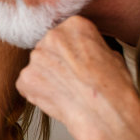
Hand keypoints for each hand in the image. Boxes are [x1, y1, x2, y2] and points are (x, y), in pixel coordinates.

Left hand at [15, 15, 139, 139]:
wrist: (105, 114)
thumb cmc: (114, 87)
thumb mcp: (112, 55)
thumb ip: (90, 47)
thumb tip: (84, 53)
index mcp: (75, 25)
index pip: (68, 34)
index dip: (75, 52)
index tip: (81, 63)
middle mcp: (51, 36)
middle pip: (50, 48)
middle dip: (57, 62)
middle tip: (72, 80)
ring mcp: (35, 58)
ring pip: (38, 66)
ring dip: (48, 78)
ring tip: (67, 92)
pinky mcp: (25, 79)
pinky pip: (28, 84)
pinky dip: (38, 93)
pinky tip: (57, 100)